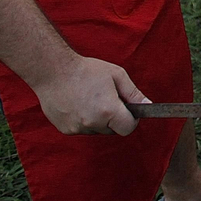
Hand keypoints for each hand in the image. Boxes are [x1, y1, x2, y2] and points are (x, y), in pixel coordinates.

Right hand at [35, 56, 149, 134]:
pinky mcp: (65, 129)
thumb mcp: (116, 75)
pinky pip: (81, 129)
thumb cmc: (86, 70)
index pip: (128, 128)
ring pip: (96, 130)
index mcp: (108, 111)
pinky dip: (83, 120)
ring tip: (89, 98)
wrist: (53, 70)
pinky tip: (77, 103)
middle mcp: (92, 123)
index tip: (127, 109)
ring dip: (97, 119)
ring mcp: (77, 128)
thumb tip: (147, 105)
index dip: (131, 119)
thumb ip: (133, 93)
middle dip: (113, 118)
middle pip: (112, 129)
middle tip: (106, 98)